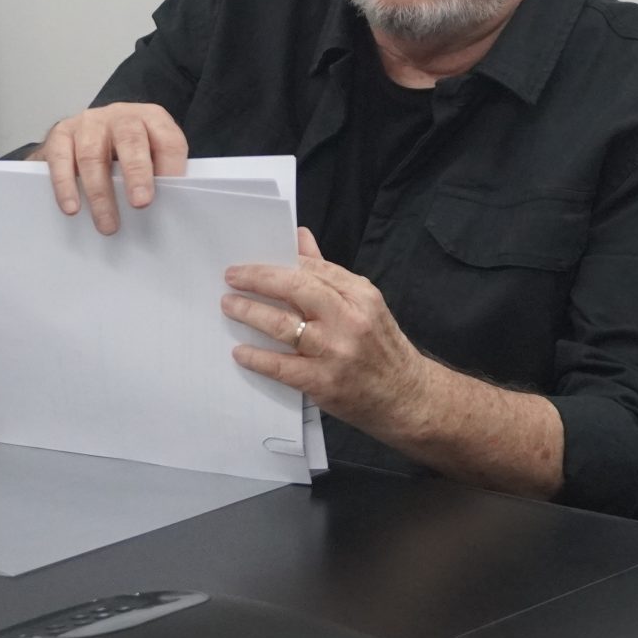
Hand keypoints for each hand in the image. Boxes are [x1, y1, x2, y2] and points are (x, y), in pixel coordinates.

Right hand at [38, 103, 187, 234]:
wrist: (86, 134)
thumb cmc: (125, 151)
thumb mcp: (149, 155)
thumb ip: (157, 175)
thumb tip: (164, 210)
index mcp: (151, 119)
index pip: (168, 140)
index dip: (171, 167)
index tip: (169, 196)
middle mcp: (121, 116)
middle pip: (130, 140)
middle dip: (137, 173)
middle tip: (140, 204)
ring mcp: (89, 122)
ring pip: (92, 154)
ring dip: (100, 193)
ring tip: (107, 224)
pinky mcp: (62, 133)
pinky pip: (61, 159)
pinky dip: (66, 185)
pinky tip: (72, 207)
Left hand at [223, 228, 435, 436]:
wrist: (407, 398)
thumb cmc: (382, 349)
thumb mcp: (365, 305)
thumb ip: (329, 273)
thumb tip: (299, 238)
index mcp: (360, 295)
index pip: (313, 268)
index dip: (278, 262)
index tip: (251, 262)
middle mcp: (349, 318)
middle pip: (296, 288)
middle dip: (258, 279)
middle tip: (231, 276)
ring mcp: (336, 351)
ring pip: (283, 325)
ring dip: (251, 313)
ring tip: (230, 306)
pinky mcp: (324, 381)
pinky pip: (281, 366)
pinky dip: (257, 357)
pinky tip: (240, 351)